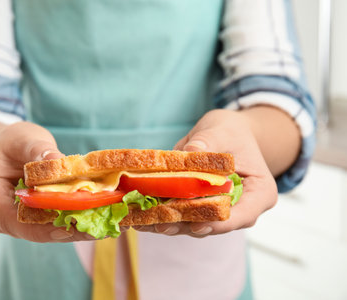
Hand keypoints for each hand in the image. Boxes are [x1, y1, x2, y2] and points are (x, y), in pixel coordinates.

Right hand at [0, 122, 97, 241]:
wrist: (6, 150)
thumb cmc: (11, 142)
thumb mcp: (22, 138)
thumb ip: (37, 149)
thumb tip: (56, 161)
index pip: (17, 220)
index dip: (47, 226)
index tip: (76, 224)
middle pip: (35, 231)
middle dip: (70, 230)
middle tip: (104, 228)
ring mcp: (15, 222)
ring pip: (47, 232)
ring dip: (77, 229)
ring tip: (109, 225)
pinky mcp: (31, 221)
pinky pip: (52, 225)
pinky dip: (74, 222)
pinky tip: (100, 219)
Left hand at [135, 109, 278, 237]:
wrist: (227, 134)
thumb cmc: (231, 131)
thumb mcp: (222, 130)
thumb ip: (209, 142)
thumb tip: (191, 153)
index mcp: (259, 193)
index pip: (241, 215)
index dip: (217, 222)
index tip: (195, 225)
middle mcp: (241, 209)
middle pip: (213, 224)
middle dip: (183, 225)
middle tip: (156, 224)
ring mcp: (219, 212)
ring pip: (193, 225)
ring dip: (167, 224)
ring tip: (140, 223)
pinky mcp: (200, 210)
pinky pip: (182, 217)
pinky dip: (162, 216)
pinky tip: (139, 216)